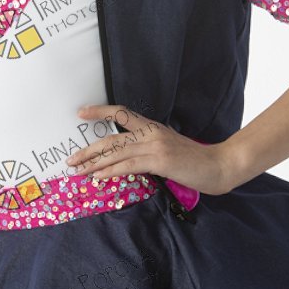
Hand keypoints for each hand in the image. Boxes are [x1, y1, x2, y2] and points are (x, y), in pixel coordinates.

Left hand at [66, 104, 232, 196]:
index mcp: (152, 127)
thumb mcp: (168, 148)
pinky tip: (98, 177)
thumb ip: (148, 149)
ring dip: (94, 164)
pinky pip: (128, 165)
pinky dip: (110, 171)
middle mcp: (151, 133)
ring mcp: (155, 146)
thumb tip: (126, 159)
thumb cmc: (193, 160)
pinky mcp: (159, 160)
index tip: (81, 112)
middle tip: (70, 160)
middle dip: (88, 150)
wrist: (217, 165)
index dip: (100, 112)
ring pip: (116, 153)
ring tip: (78, 172)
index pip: (122, 114)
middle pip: (112, 139)